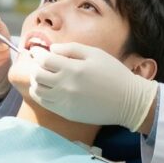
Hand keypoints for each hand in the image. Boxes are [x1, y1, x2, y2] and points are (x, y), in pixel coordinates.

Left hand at [28, 42, 157, 131]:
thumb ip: (71, 49)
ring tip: (41, 75)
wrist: (128, 101)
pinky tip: (46, 88)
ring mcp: (65, 102)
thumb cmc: (113, 73)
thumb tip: (52, 49)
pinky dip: (40, 94)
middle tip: (38, 62)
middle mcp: (65, 86)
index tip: (35, 50)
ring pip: (37, 90)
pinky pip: (45, 103)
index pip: (44, 60)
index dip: (37, 53)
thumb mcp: (95, 54)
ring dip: (36, 80)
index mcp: (73, 69)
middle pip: (37, 75)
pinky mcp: (67, 113)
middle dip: (35, 66)